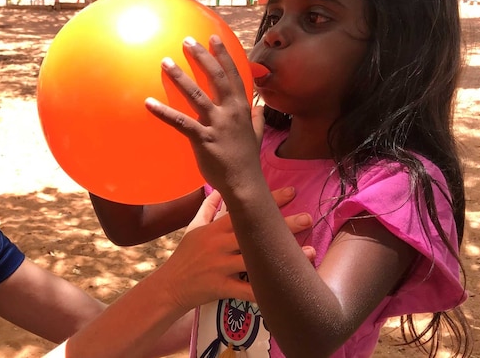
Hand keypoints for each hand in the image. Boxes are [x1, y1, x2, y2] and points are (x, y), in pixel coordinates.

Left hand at [145, 36, 262, 196]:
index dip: (223, 55)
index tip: (213, 38)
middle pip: (216, 77)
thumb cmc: (246, 160)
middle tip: (187, 41)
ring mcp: (217, 124)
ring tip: (165, 62)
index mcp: (242, 108)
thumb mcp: (255, 134)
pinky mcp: (203, 139)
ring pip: (196, 95)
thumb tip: (258, 108)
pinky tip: (148, 103)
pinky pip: (180, 122)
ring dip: (180, 77)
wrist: (244, 184)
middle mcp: (231, 112)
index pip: (233, 75)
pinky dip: (163, 112)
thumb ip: (256, 119)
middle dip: (202, 56)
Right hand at [155, 187, 313, 310]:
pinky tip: (286, 290)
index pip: (243, 211)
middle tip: (308, 218)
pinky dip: (265, 290)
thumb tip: (219, 189)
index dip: (267, 201)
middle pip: (253, 232)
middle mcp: (218, 245)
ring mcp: (220, 266)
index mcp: (214, 229)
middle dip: (281, 225)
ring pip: (255, 260)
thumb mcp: (193, 228)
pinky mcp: (221, 287)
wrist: (169, 287)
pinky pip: (247, 290)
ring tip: (310, 253)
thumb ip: (208, 208)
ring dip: (282, 257)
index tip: (291, 193)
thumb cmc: (184, 256)